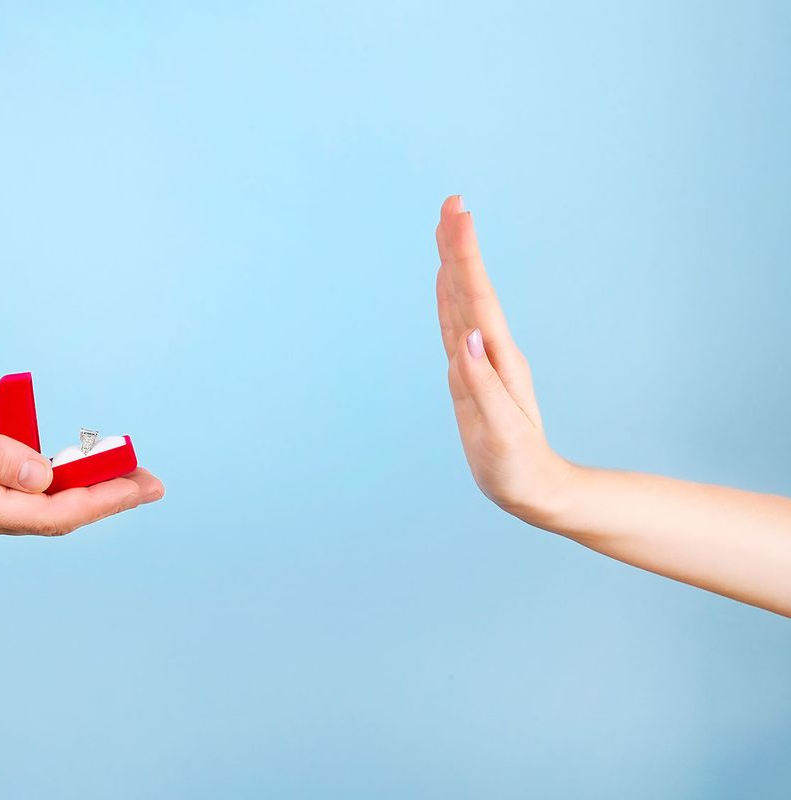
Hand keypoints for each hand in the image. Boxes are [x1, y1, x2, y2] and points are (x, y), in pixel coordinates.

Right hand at [0, 380, 163, 537]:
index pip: (50, 513)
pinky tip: (82, 470)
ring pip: (45, 510)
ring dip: (88, 491)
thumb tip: (44, 477)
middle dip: (107, 498)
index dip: (101, 500)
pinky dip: (62, 485)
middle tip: (151, 480)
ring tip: (128, 471)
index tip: (140, 485)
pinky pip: (29, 500)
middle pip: (56, 517)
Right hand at [434, 195, 571, 523]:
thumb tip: (466, 336)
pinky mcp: (473, 373)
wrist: (534, 489)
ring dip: (455, 263)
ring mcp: (483, 361)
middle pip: (470, 289)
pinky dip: (449, 296)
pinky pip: (457, 323)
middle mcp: (490, 353)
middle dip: (459, 245)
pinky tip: (445, 280)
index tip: (458, 215)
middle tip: (451, 203)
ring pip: (463, 301)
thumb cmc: (516, 467)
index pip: (477, 298)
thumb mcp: (501, 432)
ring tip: (447, 228)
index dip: (465, 256)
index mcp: (496, 361)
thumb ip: (482, 384)